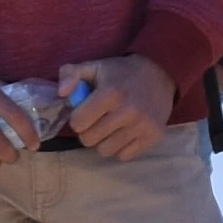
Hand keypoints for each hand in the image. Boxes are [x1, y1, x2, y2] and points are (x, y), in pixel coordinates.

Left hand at [59, 52, 177, 160]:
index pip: (78, 123)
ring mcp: (142, 126)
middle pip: (89, 140)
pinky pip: (124, 156)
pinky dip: (121, 147)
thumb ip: (70, 74)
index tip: (85, 112)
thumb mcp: (94, 66)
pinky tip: (124, 132)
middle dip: (88, 131)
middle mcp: (128, 112)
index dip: (77, 118)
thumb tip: (61, 93)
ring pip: (105, 151)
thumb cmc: (121, 72)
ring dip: (104, 141)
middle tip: (97, 120)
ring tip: (110, 127)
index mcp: (111, 93)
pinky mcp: (154, 136)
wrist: (160, 73)